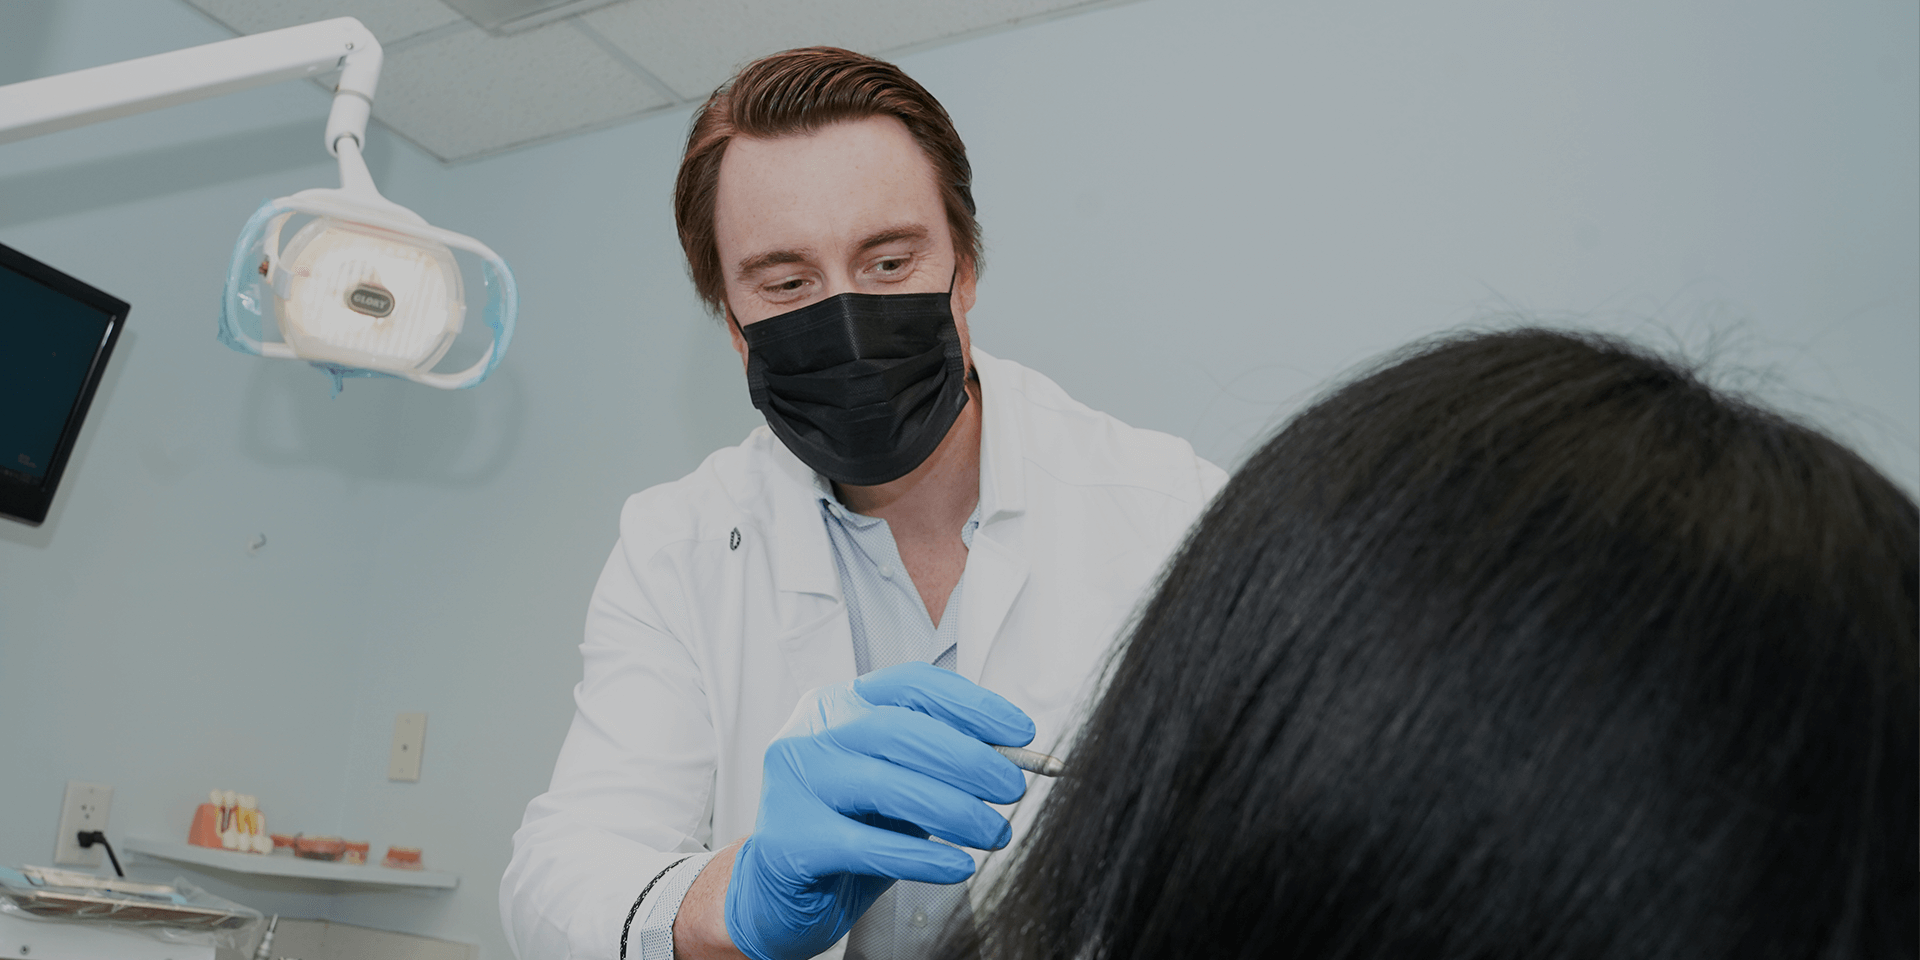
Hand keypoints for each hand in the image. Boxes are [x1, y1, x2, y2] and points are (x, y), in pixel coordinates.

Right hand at [723, 662, 1034, 959]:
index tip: (1021, 732)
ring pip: (885, 784)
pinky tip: (957, 866)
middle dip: (969, 759)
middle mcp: (812, 735)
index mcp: (838, 706)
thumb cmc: (844, 829)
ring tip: (994, 833)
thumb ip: (936, 764)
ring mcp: (794, 784)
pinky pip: (867, 845)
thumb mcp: (894, 784)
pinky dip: (921, 858)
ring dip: (955, 809)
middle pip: (899, 729)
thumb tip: (1010, 759)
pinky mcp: (790, 840)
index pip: (910, 684)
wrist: (773, 892)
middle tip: (1012, 790)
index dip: (971, 704)